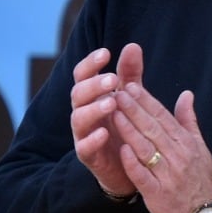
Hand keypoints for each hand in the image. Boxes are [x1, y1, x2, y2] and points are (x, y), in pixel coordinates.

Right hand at [70, 42, 144, 197]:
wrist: (128, 166)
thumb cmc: (125, 126)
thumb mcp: (130, 98)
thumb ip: (130, 74)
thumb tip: (133, 46)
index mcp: (92, 97)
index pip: (83, 75)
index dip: (91, 63)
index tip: (106, 53)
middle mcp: (84, 113)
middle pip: (78, 94)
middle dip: (94, 85)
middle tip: (113, 79)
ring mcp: (83, 134)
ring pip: (78, 118)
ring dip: (94, 109)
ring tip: (112, 103)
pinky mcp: (88, 156)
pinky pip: (84, 147)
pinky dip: (93, 139)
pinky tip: (105, 132)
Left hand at [109, 75, 211, 212]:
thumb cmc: (201, 181)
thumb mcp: (200, 148)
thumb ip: (189, 121)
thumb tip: (186, 94)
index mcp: (187, 144)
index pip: (164, 118)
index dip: (146, 101)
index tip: (130, 86)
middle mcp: (179, 157)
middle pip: (153, 129)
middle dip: (134, 109)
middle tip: (117, 92)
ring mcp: (168, 175)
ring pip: (147, 149)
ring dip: (130, 130)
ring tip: (113, 114)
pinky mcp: (158, 194)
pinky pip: (144, 176)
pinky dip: (133, 162)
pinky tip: (122, 149)